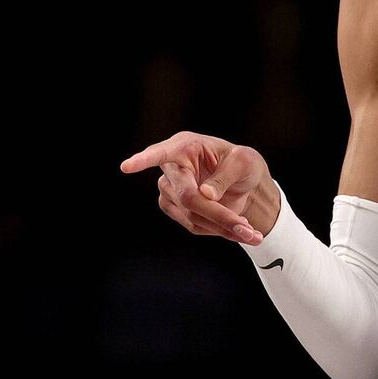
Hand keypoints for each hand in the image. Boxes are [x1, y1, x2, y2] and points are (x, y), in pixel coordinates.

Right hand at [120, 131, 276, 245]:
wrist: (244, 183)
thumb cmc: (242, 164)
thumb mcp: (244, 162)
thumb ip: (226, 175)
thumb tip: (205, 194)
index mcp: (186, 146)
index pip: (162, 153)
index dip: (144, 160)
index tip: (126, 166)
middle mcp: (173, 168)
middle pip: (188, 197)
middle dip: (218, 214)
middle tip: (248, 229)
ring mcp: (170, 191)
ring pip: (193, 216)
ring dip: (223, 227)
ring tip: (251, 232)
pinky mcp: (174, 210)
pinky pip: (194, 226)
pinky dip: (219, 231)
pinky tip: (238, 231)